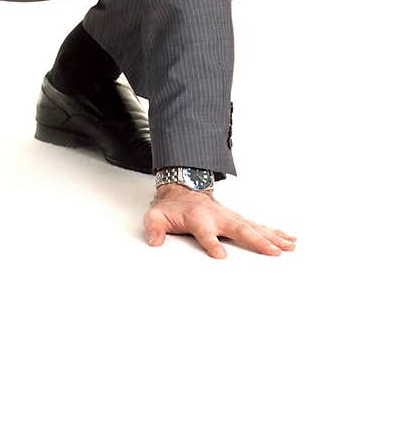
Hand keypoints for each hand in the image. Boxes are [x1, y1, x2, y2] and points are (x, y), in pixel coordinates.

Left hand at [144, 184, 296, 258]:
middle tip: (273, 251)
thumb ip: (154, 227)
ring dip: (272, 237)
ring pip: (255, 227)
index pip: (205, 233)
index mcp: (198, 218)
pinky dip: (274, 232)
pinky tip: (289, 239)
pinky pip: (258, 226)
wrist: (182, 188)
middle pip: (240, 229)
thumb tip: (155, 240)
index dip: (211, 244)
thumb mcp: (156, 215)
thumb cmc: (172, 207)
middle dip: (257, 240)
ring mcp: (230, 217)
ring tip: (289, 246)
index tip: (220, 256)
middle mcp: (219, 217)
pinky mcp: (238, 219)